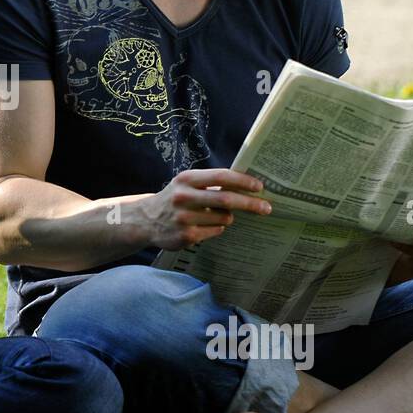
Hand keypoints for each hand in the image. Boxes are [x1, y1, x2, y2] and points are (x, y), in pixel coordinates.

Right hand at [130, 168, 272, 250]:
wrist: (146, 220)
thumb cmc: (175, 198)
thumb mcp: (187, 184)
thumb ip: (211, 182)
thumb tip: (246, 184)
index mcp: (187, 179)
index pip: (221, 176)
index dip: (243, 181)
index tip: (259, 186)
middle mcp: (184, 197)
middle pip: (226, 200)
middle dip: (250, 204)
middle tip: (266, 208)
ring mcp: (184, 218)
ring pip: (223, 219)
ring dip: (227, 218)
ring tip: (216, 216)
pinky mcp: (186, 236)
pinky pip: (215, 232)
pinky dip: (216, 228)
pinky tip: (203, 226)